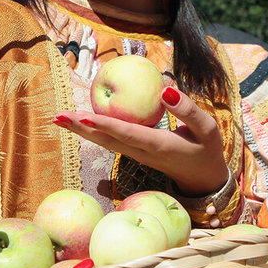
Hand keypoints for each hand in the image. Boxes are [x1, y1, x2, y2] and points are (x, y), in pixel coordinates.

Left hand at [53, 87, 229, 195]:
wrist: (204, 178)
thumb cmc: (207, 150)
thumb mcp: (209, 129)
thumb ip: (189, 110)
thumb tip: (166, 89)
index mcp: (160, 146)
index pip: (129, 134)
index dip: (106, 126)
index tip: (85, 117)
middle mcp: (142, 152)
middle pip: (107, 140)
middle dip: (82, 128)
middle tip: (58, 116)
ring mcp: (136, 155)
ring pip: (104, 142)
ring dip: (81, 131)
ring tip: (59, 119)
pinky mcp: (135, 153)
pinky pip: (109, 141)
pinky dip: (92, 132)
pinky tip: (79, 123)